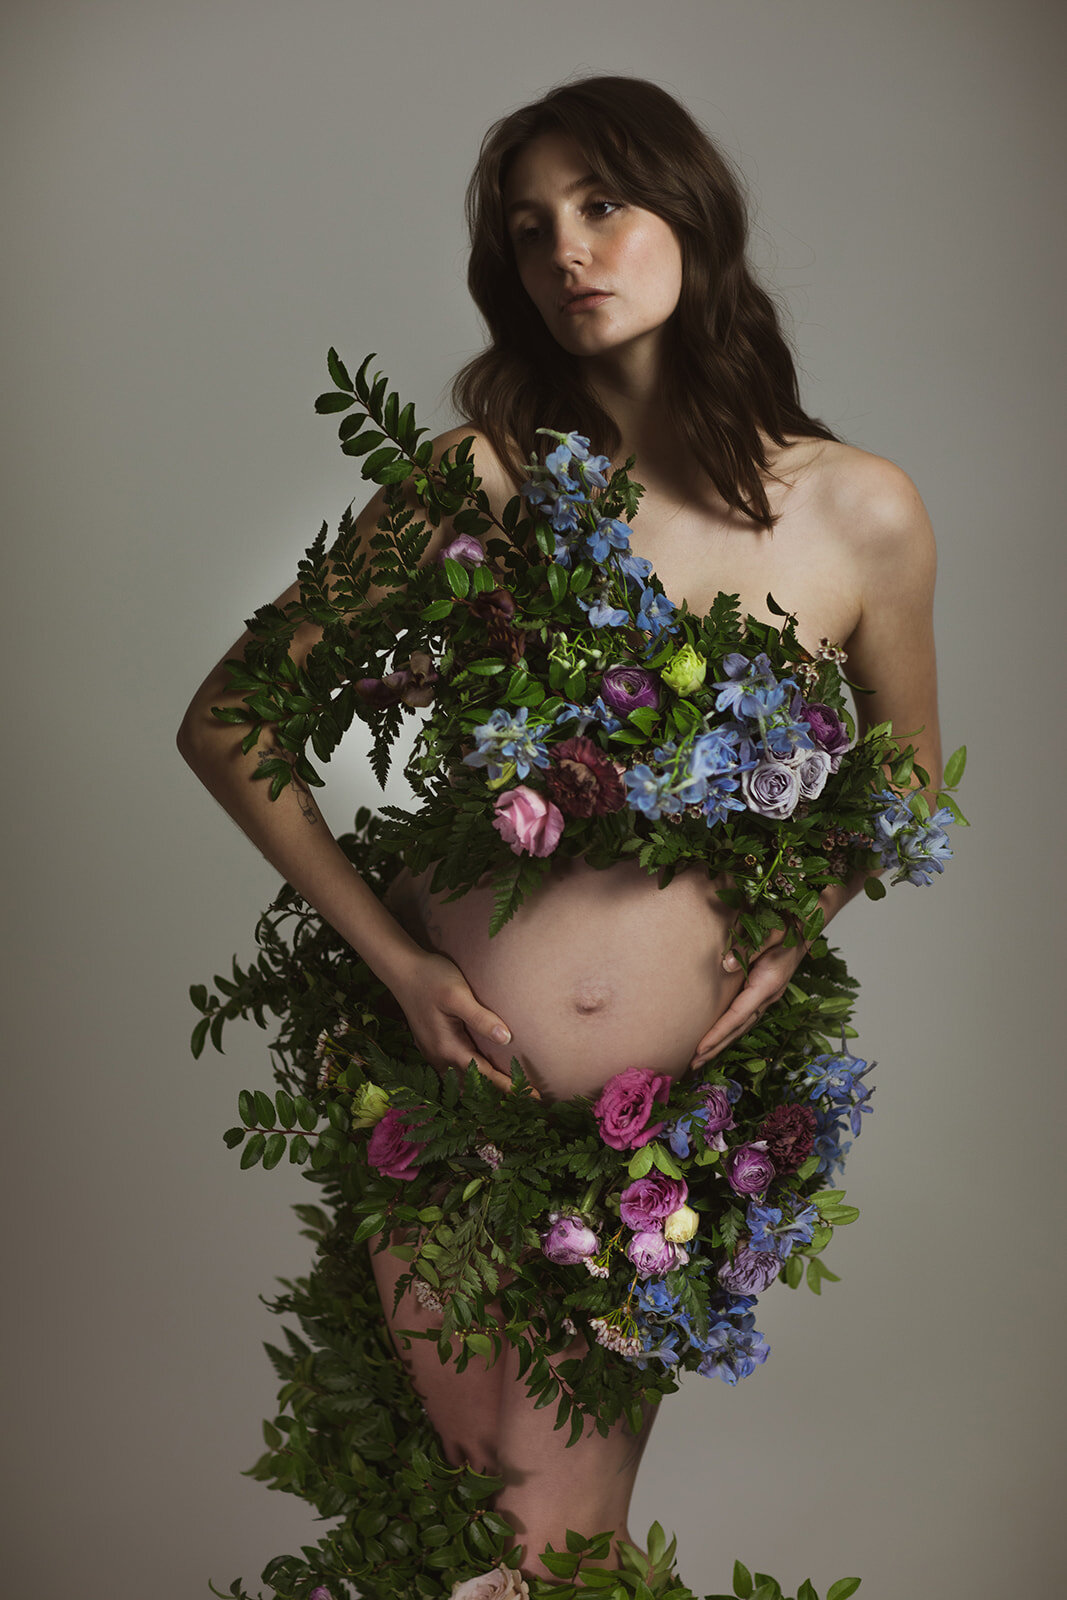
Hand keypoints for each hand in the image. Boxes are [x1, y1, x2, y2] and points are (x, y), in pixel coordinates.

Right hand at [391, 950, 526, 1095]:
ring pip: (460, 1082)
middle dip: (497, 1094)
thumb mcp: (458, 994)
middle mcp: (438, 1056)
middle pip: (472, 1086)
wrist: (402, 969)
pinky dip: (470, 1079)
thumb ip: (480, 1018)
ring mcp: (432, 1053)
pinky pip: (452, 1072)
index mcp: (448, 1047)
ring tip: (506, 1093)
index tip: (534, 1097)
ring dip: (482, 1089)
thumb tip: (506, 1038)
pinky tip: (480, 1075)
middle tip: (525, 1099)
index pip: (485, 1075)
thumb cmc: (431, 977)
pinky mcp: (431, 1046)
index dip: (510, 1087)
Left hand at [689, 924, 809, 1069]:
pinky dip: (730, 1030)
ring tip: (700, 1058)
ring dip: (722, 1043)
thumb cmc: (788, 925)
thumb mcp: (770, 932)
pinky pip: (744, 1017)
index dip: (717, 1034)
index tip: (699, 1049)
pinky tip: (719, 1037)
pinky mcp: (764, 991)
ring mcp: (768, 995)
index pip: (737, 1016)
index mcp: (767, 984)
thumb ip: (748, 946)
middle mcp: (768, 995)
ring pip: (742, 1026)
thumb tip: (725, 964)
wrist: (808, 924)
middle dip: (716, 1048)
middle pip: (739, 1029)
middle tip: (692, 1065)